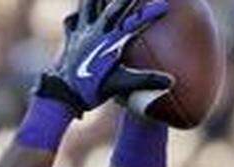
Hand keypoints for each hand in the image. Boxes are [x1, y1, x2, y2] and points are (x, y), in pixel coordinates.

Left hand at [36, 0, 171, 115]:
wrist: (63, 92)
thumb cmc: (93, 90)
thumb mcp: (121, 84)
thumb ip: (145, 81)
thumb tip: (170, 81)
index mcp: (110, 41)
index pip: (133, 23)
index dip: (148, 14)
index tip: (163, 6)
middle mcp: (95, 32)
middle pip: (112, 8)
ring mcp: (81, 32)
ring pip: (89, 7)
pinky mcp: (71, 36)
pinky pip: (73, 20)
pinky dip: (77, 16)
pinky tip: (78, 15)